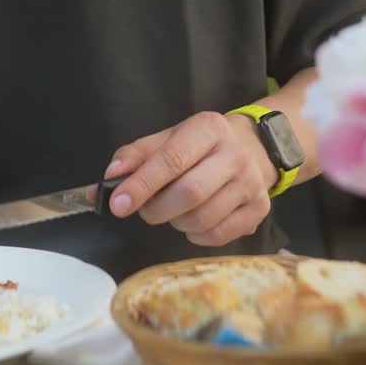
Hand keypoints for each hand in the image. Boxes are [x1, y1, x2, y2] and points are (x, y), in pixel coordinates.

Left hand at [103, 112, 277, 246]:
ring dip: (176, 222)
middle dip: (157, 209)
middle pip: (189, 193)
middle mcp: (235, 154)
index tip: (117, 204)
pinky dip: (196, 235)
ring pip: (202, 219)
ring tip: (172, 211)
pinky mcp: (259, 210)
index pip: (171, 160)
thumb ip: (134, 158)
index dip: (141, 185)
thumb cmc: (198, 146)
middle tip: (146, 209)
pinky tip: (192, 221)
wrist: (252, 147)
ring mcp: (252, 184)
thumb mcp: (167, 139)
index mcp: (208, 128)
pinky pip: (218, 236)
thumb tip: (106, 183)